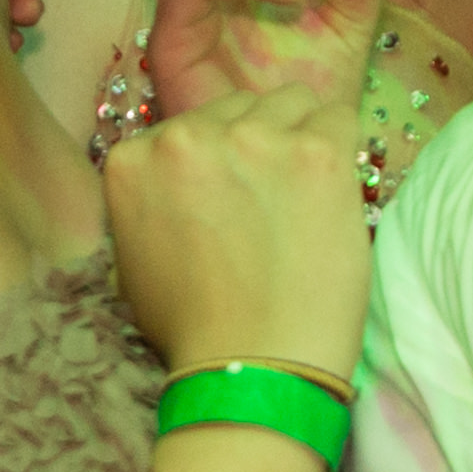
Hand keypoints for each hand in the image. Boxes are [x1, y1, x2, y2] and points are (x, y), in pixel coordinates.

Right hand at [101, 79, 371, 379]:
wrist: (253, 370)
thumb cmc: (194, 332)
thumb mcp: (136, 259)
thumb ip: (152, 200)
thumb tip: (180, 177)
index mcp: (132, 159)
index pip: (188, 126)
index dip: (218, 161)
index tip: (233, 199)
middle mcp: (184, 135)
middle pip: (238, 107)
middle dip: (257, 145)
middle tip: (272, 204)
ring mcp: (253, 138)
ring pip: (291, 102)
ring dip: (299, 140)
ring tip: (303, 202)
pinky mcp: (315, 152)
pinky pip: (340, 116)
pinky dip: (340, 150)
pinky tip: (333, 195)